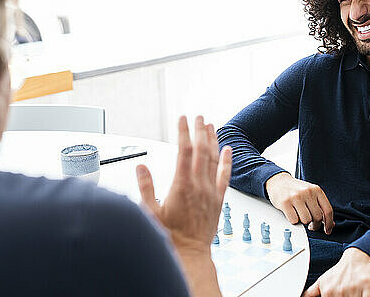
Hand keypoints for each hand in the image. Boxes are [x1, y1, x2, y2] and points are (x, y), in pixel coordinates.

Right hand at [136, 116, 231, 296]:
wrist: (190, 253)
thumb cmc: (170, 235)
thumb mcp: (150, 211)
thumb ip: (145, 187)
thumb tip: (141, 166)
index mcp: (182, 185)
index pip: (184, 151)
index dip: (183, 132)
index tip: (182, 119)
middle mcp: (199, 185)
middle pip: (201, 150)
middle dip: (199, 131)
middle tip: (197, 116)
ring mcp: (210, 191)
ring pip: (213, 159)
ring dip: (212, 140)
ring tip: (210, 125)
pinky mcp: (218, 199)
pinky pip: (225, 175)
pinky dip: (227, 160)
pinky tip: (228, 149)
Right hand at [266, 172, 333, 233]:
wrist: (278, 181)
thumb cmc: (296, 189)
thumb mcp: (311, 194)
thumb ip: (320, 207)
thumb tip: (330, 224)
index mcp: (316, 190)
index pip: (328, 210)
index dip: (329, 223)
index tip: (327, 230)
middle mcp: (307, 192)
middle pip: (317, 217)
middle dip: (315, 225)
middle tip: (311, 225)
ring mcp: (296, 197)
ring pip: (306, 220)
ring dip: (303, 222)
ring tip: (300, 216)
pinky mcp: (285, 202)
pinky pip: (294, 220)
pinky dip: (293, 220)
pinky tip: (292, 214)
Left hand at [303, 247, 369, 296]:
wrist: (360, 256)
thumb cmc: (341, 270)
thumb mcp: (323, 280)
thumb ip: (312, 292)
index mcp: (327, 291)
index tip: (337, 295)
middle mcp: (339, 290)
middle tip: (348, 292)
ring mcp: (354, 289)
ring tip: (356, 292)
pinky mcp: (369, 287)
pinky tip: (364, 294)